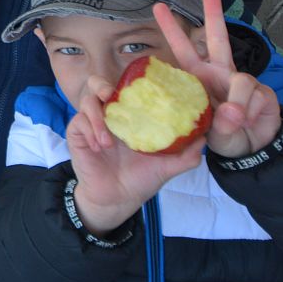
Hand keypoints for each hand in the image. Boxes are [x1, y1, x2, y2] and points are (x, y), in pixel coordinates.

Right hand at [65, 75, 204, 235]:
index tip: (141, 85)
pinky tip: (100, 146)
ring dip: (97, 116)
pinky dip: (89, 131)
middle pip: (98, 84)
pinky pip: (78, 122)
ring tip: (108, 140)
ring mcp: (92, 124)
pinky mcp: (77, 134)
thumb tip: (205, 138)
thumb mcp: (167, 167)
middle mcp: (110, 115)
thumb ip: (186, 154)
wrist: (118, 200)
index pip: (126, 89)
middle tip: (110, 95)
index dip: (131, 81)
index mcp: (130, 116)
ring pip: (87, 100)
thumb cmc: (141, 179)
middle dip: (101, 85)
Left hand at [153, 0, 282, 158]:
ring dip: (237, 103)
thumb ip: (217, 122)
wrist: (249, 148)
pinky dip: (251, 112)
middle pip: (217, 38)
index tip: (158, 7)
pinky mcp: (263, 92)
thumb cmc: (219, 133)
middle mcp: (220, 71)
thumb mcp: (208, 130)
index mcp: (198, 77)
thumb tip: (233, 113)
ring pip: (242, 80)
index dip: (172, 30)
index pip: (182, 50)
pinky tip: (248, 121)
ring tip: (234, 121)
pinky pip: (257, 97)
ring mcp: (242, 80)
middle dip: (214, 13)